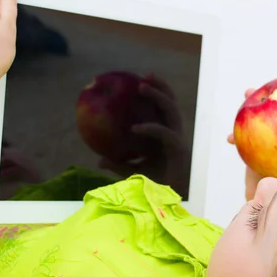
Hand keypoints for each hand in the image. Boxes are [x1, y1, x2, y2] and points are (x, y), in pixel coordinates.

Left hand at [98, 74, 190, 195]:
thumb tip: (99, 161)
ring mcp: (177, 140)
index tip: (139, 80)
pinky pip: (165, 133)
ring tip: (142, 88)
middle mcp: (173, 133)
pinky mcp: (178, 150)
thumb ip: (118, 164)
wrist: (167, 199)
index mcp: (165, 134)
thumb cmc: (154, 185)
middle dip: (161, 87)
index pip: (163, 108)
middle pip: (171, 103)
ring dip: (159, 97)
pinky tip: (135, 128)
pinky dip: (151, 128)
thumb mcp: (132, 171)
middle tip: (143, 77)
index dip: (156, 92)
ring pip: (172, 112)